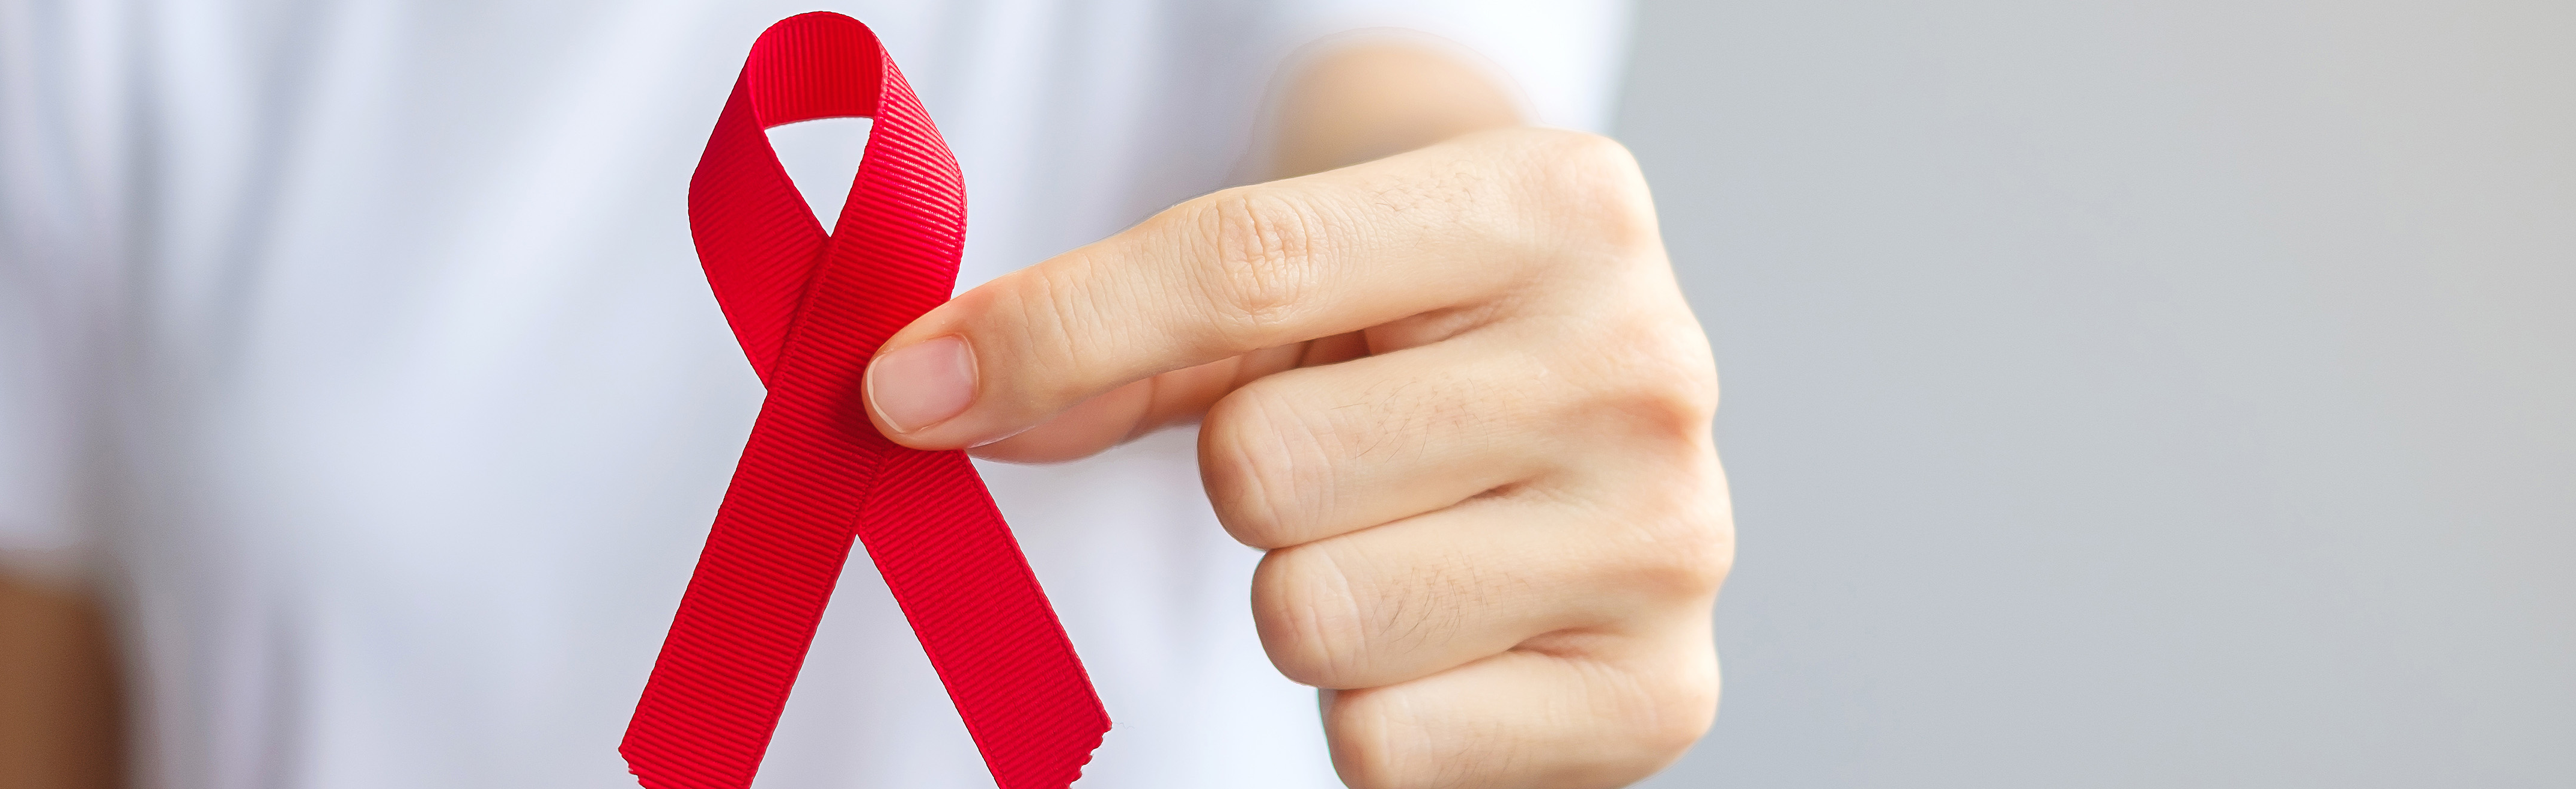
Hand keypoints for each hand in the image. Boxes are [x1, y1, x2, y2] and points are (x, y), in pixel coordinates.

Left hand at [861, 128, 1730, 788]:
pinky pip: (1382, 745)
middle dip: (1247, 481)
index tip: (909, 392)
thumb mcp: (1301, 288)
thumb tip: (919, 400)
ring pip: (1311, 615)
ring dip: (1304, 596)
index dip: (1052, 337)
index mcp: (1556, 207)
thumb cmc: (1423, 340)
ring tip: (1397, 541)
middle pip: (1264, 466)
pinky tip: (1443, 634)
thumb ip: (1113, 336)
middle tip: (1339, 460)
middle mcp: (1641, 365)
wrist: (1600, 421)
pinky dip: (1373, 713)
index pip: (1245, 265)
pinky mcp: (1659, 699)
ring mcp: (1666, 542)